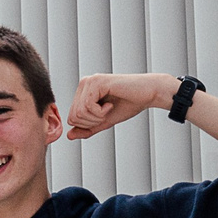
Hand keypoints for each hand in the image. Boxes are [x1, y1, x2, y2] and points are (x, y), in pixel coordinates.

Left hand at [62, 74, 179, 141]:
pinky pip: (88, 106)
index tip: (103, 116)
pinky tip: (110, 105)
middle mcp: (84, 84)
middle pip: (73, 116)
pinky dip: (100, 112)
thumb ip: (87, 128)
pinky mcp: (97, 82)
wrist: (148, 93)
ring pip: (79, 112)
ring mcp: (89, 81)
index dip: (87, 125)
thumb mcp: (104, 121)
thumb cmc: (128, 104)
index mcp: (83, 91)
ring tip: (109, 108)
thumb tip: (69, 135)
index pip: (71, 117)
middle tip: (106, 113)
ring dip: (97, 117)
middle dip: (91, 122)